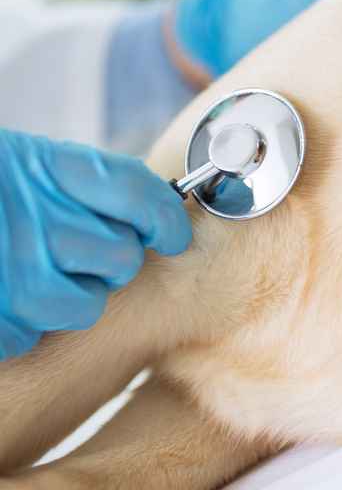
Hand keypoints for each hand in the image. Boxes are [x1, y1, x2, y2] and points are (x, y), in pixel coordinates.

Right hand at [0, 130, 191, 359]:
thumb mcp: (37, 160)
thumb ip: (99, 182)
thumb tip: (162, 215)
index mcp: (55, 171)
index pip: (142, 198)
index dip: (166, 220)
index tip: (169, 233)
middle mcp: (39, 223)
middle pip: (122, 260)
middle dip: (108, 257)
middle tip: (75, 246)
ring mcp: (13, 275)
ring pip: (85, 306)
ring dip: (69, 295)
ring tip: (35, 271)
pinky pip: (29, 336)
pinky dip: (18, 323)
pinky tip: (0, 294)